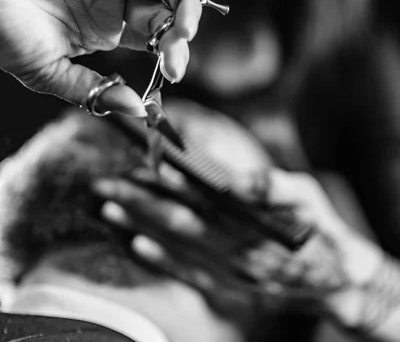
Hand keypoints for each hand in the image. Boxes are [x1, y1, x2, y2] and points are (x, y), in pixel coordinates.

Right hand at [0, 0, 201, 114]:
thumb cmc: (5, 36)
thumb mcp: (49, 74)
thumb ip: (92, 91)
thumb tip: (137, 110)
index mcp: (111, 31)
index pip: (158, 37)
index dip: (173, 51)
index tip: (173, 70)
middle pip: (168, 2)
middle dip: (186, 18)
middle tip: (184, 34)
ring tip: (178, 1)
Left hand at [93, 162, 382, 327]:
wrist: (336, 280)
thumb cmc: (320, 227)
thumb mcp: (308, 196)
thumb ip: (274, 186)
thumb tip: (241, 177)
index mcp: (254, 219)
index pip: (202, 192)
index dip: (169, 176)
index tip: (139, 161)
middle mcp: (237, 248)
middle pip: (178, 219)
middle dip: (137, 199)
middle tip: (103, 183)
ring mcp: (230, 272)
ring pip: (177, 246)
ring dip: (140, 226)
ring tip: (108, 208)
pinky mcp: (230, 290)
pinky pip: (189, 275)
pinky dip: (161, 260)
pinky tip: (136, 244)